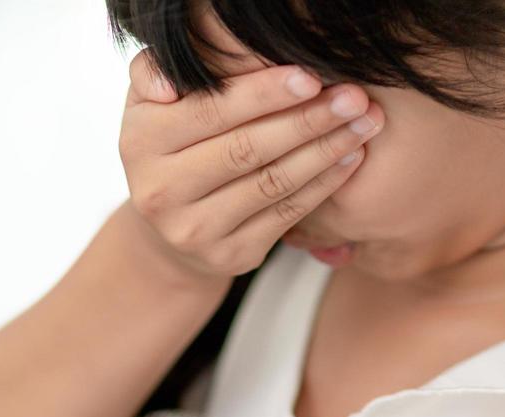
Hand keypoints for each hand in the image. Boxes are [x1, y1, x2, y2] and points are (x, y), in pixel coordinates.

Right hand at [119, 51, 382, 280]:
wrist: (167, 230)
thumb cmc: (172, 148)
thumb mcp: (152, 105)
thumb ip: (158, 72)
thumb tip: (170, 83)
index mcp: (141, 142)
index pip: (212, 112)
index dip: (264, 94)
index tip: (310, 76)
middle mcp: (162, 191)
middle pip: (248, 149)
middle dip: (307, 120)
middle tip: (353, 98)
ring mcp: (196, 230)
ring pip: (273, 183)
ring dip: (325, 151)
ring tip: (363, 124)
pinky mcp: (230, 256)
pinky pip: (286, 214)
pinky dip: (324, 184)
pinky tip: (351, 158)